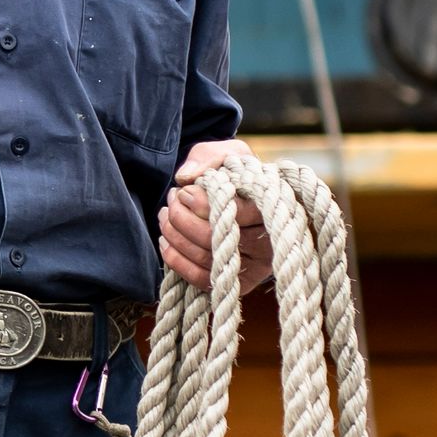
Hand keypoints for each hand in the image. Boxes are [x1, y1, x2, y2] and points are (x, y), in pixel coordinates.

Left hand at [158, 138, 272, 291]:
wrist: (247, 196)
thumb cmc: (237, 175)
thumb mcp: (228, 153)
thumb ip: (208, 157)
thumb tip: (185, 178)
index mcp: (271, 208)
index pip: (232, 212)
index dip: (198, 202)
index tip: (182, 191)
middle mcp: (269, 242)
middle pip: (213, 238)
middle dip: (180, 218)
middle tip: (171, 200)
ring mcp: (257, 266)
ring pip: (205, 258)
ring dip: (174, 236)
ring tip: (165, 216)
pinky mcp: (241, 283)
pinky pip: (203, 279)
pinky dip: (177, 261)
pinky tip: (166, 242)